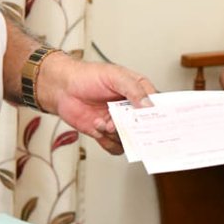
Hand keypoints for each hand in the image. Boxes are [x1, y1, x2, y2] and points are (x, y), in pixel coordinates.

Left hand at [37, 54, 155, 154]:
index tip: (160, 121)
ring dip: (118, 134)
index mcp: (137, 91)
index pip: (156, 105)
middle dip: (138, 129)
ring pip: (130, 139)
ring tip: (107, 123)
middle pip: (145, 126)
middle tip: (130, 127)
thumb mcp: (115, 76)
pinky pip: (115, 147)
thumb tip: (149, 106)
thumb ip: (134, 90)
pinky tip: (98, 126)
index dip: (160, 114)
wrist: (62, 88)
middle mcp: (130, 108)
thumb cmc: (88, 76)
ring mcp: (118, 122)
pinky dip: (108, 141)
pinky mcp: (105, 133)